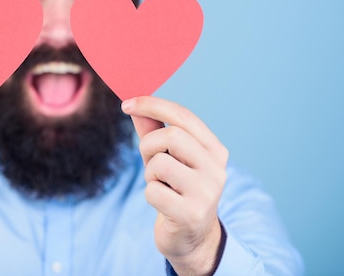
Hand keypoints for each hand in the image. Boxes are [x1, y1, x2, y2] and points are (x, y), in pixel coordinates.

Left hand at [121, 96, 227, 275]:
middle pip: (172, 135)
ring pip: (160, 163)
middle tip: (148, 161)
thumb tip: (134, 105)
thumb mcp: (166, 157)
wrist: (192, 238)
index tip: (127, 104)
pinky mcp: (191, 214)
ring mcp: (207, 192)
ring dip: (149, 173)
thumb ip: (152, 130)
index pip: (183, 116)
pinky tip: (162, 203)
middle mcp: (216, 168)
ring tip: (160, 185)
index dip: (152, 105)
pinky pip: (153, 191)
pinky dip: (150, 194)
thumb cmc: (176, 190)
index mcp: (214, 150)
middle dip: (149, 145)